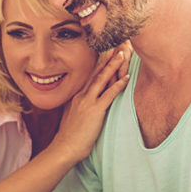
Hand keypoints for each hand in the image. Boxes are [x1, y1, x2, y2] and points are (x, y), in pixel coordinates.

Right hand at [51, 43, 131, 161]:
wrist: (64, 148)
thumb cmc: (70, 136)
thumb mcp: (73, 117)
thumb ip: (79, 107)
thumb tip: (85, 105)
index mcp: (77, 96)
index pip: (90, 75)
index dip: (100, 62)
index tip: (108, 50)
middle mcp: (81, 95)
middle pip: (96, 72)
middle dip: (107, 57)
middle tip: (116, 44)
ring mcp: (87, 102)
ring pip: (101, 79)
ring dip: (113, 65)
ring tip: (123, 53)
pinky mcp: (95, 110)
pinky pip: (108, 95)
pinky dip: (118, 85)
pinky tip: (126, 77)